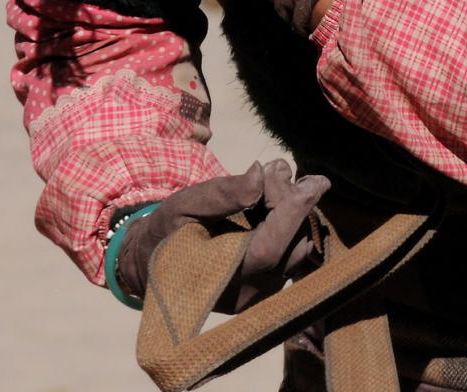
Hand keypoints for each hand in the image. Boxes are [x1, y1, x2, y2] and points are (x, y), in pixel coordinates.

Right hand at [114, 160, 328, 311]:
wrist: (151, 263)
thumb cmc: (166, 232)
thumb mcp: (184, 205)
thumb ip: (222, 193)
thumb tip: (262, 175)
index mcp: (217, 280)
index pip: (269, 248)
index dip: (293, 213)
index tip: (315, 181)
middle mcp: (244, 295)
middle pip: (289, 246)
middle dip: (292, 202)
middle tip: (278, 169)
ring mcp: (257, 296)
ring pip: (296, 249)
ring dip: (293, 211)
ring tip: (273, 181)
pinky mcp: (265, 288)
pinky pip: (290, 253)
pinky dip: (288, 223)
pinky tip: (272, 200)